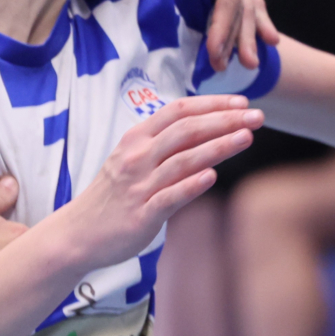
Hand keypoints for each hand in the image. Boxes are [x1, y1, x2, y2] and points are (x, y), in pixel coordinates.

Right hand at [0, 174, 23, 289]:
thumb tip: (12, 183)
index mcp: (20, 236)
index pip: (33, 236)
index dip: (19, 238)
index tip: (5, 239)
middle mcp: (21, 263)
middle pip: (26, 259)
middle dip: (16, 258)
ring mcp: (10, 286)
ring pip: (15, 279)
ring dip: (6, 277)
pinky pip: (3, 297)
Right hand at [52, 95, 260, 267]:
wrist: (78, 233)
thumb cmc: (112, 196)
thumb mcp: (132, 162)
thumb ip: (164, 147)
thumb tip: (206, 132)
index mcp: (135, 139)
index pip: (178, 111)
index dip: (212, 104)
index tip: (241, 102)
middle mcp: (137, 157)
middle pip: (185, 130)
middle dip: (224, 120)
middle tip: (256, 117)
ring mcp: (138, 185)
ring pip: (183, 160)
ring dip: (218, 147)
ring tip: (247, 138)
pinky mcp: (141, 214)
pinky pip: (169, 197)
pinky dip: (191, 185)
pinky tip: (213, 176)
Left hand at [137, 0, 279, 69]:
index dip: (222, 26)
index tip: (212, 52)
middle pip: (239, 8)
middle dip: (233, 40)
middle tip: (220, 67)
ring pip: (248, 11)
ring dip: (248, 39)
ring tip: (249, 66)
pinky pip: (252, 6)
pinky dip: (261, 24)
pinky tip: (271, 41)